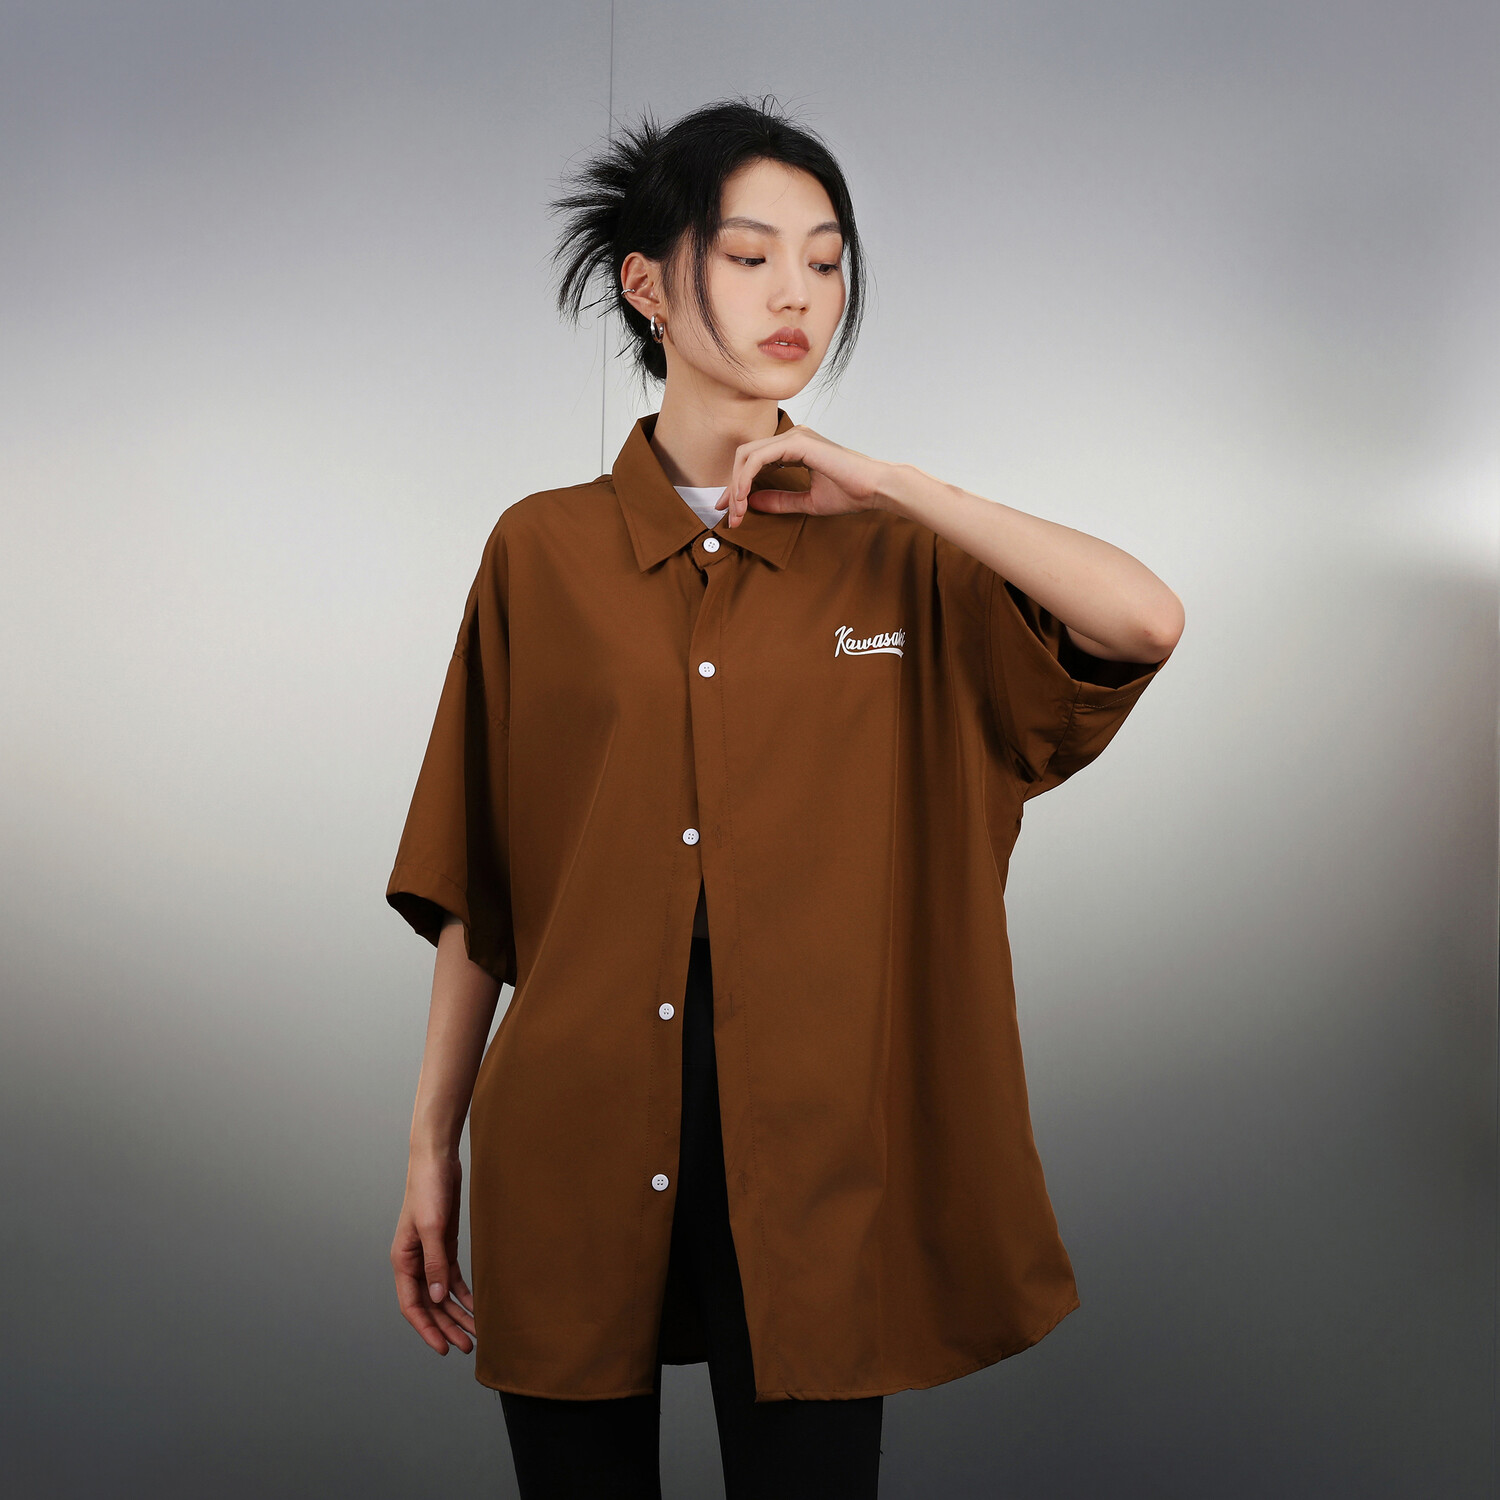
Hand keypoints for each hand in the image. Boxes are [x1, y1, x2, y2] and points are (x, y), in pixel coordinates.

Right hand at [391, 1148, 476, 1355]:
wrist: (438, 1159)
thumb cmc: (428, 1188)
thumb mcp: (432, 1227)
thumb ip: (434, 1263)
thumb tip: (436, 1298)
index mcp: (403, 1260)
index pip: (412, 1305)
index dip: (427, 1329)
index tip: (443, 1348)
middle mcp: (414, 1262)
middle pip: (429, 1305)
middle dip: (447, 1327)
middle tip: (466, 1346)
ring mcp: (430, 1254)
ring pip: (442, 1294)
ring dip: (457, 1313)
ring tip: (475, 1333)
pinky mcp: (444, 1244)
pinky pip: (452, 1277)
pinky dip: (463, 1293)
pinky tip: (476, 1306)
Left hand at [718, 424, 893, 528]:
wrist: (875, 488)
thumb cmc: (851, 493)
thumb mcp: (807, 501)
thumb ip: (779, 501)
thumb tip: (750, 502)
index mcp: (795, 447)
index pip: (755, 461)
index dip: (737, 485)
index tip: (732, 511)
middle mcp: (792, 437)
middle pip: (745, 456)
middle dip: (732, 487)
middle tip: (729, 515)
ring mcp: (795, 437)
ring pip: (748, 455)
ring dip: (736, 485)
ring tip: (736, 511)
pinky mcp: (798, 443)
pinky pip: (759, 458)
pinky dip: (746, 478)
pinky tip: (743, 498)